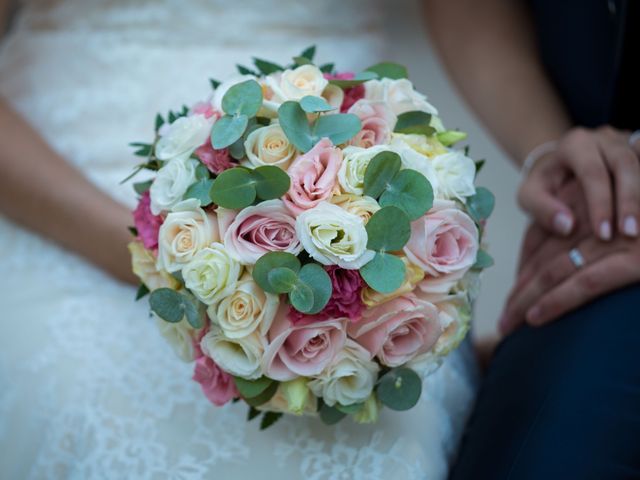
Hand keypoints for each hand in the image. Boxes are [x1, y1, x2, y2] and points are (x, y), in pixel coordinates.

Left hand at [500, 181, 639, 334]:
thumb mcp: (622, 225)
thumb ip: (600, 239)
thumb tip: (583, 267)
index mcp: (592, 215)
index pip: (548, 246)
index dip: (525, 274)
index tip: (511, 298)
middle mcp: (596, 225)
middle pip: (544, 261)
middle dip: (520, 293)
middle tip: (501, 321)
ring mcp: (614, 241)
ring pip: (555, 273)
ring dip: (527, 301)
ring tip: (507, 326)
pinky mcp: (633, 259)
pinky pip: (585, 284)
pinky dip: (556, 302)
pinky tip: (534, 319)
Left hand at [518, 126, 639, 239]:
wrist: (559, 163)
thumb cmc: (545, 182)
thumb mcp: (530, 195)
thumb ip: (542, 209)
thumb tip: (567, 226)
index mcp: (575, 144)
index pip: (593, 172)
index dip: (600, 203)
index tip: (603, 234)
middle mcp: (604, 138)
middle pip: (625, 164)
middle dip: (629, 201)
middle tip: (629, 234)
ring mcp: (625, 142)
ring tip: (639, 231)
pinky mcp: (637, 151)